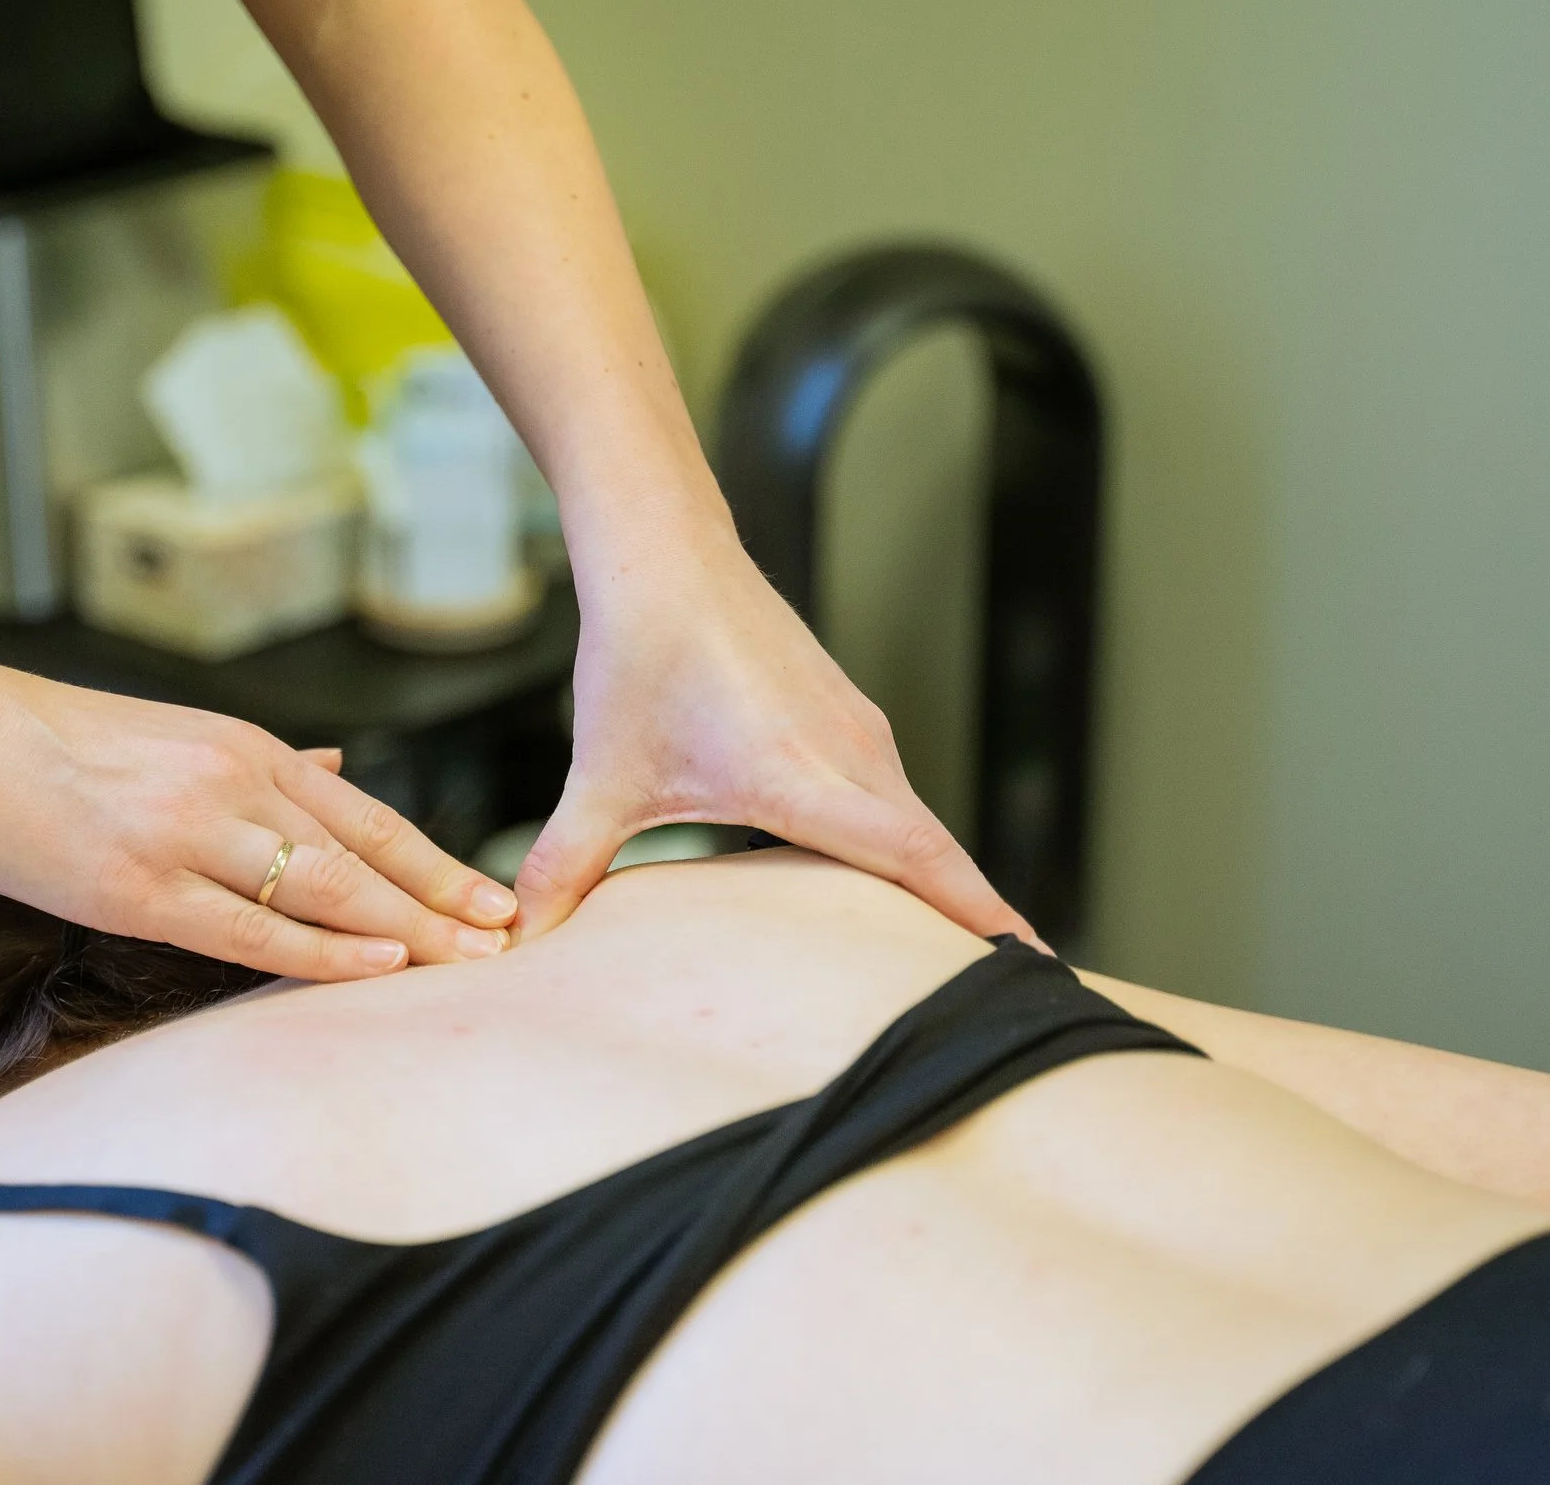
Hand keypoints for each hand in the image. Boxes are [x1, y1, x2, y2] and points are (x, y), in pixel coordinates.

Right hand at [0, 657, 519, 979]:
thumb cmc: (40, 740)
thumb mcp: (169, 735)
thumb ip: (257, 763)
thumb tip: (333, 768)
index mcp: (240, 747)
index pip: (364, 816)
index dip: (435, 862)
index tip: (494, 899)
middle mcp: (230, 782)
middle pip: (365, 852)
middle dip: (445, 902)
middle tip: (513, 942)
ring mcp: (187, 833)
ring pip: (325, 887)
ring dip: (406, 930)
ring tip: (470, 965)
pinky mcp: (135, 884)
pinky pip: (251, 926)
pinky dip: (324, 949)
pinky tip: (379, 966)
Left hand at [514, 528, 1038, 947]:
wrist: (665, 553)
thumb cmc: (640, 656)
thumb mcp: (603, 775)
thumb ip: (566, 863)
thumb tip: (519, 938)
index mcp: (803, 775)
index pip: (916, 858)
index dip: (975, 914)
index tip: (1030, 965)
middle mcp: (851, 754)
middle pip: (935, 855)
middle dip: (970, 925)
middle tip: (1008, 996)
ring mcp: (858, 732)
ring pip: (916, 825)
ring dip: (937, 884)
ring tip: (962, 958)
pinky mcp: (848, 718)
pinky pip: (894, 798)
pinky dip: (906, 845)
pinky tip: (893, 884)